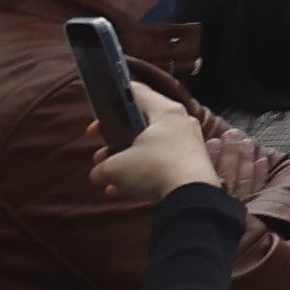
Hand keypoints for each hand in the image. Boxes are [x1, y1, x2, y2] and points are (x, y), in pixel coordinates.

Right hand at [95, 87, 226, 205]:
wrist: (191, 196)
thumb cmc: (153, 168)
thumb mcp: (116, 167)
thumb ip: (103, 167)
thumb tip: (98, 172)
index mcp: (166, 112)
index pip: (138, 93)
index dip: (114, 99)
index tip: (99, 112)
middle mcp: (181, 124)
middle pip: (143, 123)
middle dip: (117, 137)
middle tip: (99, 146)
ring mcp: (188, 146)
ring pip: (150, 148)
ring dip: (126, 160)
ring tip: (105, 172)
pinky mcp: (191, 167)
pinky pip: (160, 166)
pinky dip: (140, 175)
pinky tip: (117, 190)